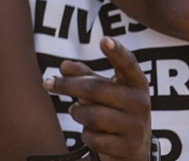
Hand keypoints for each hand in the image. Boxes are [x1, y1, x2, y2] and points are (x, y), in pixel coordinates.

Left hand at [45, 37, 151, 160]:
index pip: (127, 64)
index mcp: (136, 82)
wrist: (134, 147)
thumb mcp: (103, 88)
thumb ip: (84, 75)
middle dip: (67, 85)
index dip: (116, 52)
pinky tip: (91, 133)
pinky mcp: (128, 147)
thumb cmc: (114, 108)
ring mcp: (136, 126)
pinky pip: (93, 138)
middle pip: (94, 88)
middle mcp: (140, 102)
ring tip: (77, 111)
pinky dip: (86, 135)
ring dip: (77, 113)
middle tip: (48, 82)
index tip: (104, 40)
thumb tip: (64, 66)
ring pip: (91, 115)